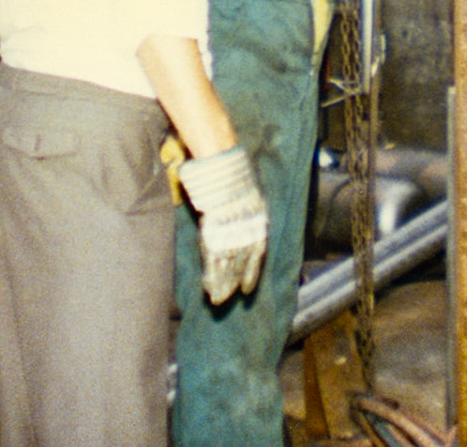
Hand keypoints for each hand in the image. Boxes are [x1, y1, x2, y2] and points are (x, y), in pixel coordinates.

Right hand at [177, 145, 268, 303]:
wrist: (223, 166)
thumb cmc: (232, 174)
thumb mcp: (248, 192)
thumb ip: (245, 209)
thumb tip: (238, 216)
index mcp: (258, 221)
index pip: (257, 254)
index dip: (251, 273)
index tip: (248, 289)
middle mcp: (248, 231)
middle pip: (241, 264)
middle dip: (234, 283)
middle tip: (227, 299)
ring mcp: (231, 234)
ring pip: (227, 267)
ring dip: (222, 285)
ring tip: (217, 301)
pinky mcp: (215, 235)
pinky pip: (214, 262)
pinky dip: (212, 277)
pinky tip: (209, 289)